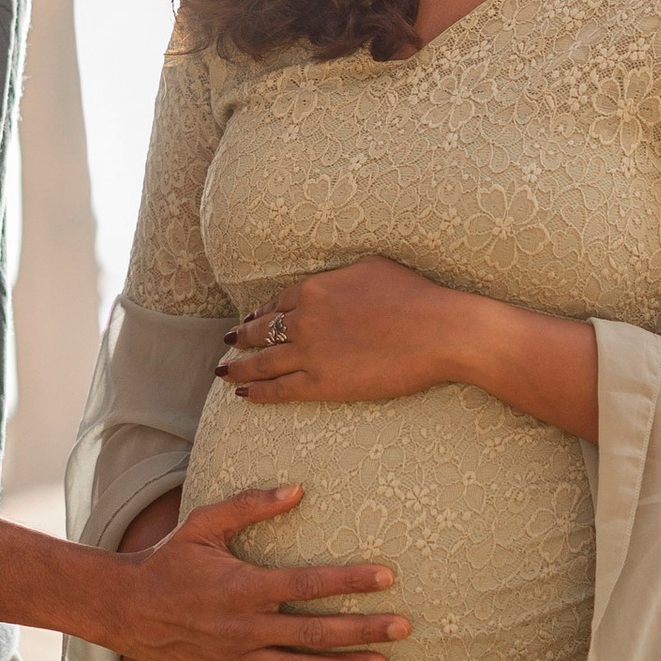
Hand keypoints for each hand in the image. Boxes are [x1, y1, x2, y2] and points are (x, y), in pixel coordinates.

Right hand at [84, 481, 408, 660]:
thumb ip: (250, 504)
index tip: (388, 576)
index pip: (309, 583)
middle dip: (365, 630)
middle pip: (317, 632)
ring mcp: (238, 660)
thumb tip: (298, 489)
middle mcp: (247, 627)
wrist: (127, 609)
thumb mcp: (204, 524)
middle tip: (404, 628)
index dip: (351, 581)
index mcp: (246, 586)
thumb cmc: (169, 561)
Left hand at [219, 259, 474, 404]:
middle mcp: (304, 319)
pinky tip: (243, 394)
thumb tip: (332, 280)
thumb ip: (342, 275)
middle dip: (240, 337)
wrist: (437, 331)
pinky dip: (257, 392)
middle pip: (261, 330)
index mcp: (315, 289)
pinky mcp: (321, 384)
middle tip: (227, 343)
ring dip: (238, 366)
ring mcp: (309, 353)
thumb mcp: (372, 267)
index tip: (251, 319)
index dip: (260, 313)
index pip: (277, 303)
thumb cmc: (415, 296)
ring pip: (261, 361)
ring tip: (223, 370)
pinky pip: (279, 390)